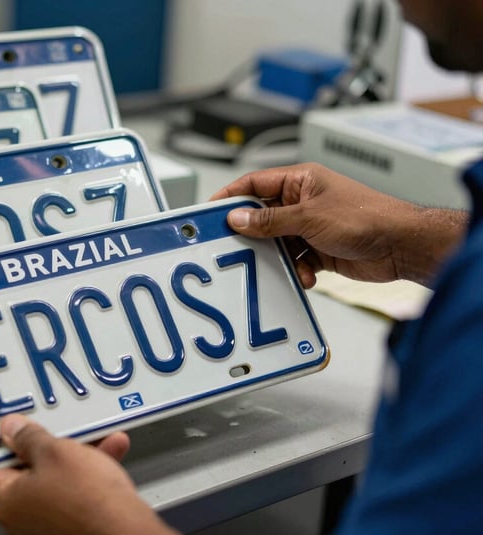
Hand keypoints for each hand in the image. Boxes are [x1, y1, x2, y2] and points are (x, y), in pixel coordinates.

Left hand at [0, 414, 180, 534]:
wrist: (127, 530)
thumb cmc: (88, 500)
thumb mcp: (55, 451)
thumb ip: (29, 437)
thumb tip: (11, 429)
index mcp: (5, 500)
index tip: (6, 426)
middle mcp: (22, 516)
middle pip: (22, 471)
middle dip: (43, 443)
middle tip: (52, 425)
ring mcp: (49, 522)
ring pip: (55, 477)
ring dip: (74, 451)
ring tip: (91, 433)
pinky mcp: (75, 523)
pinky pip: (77, 488)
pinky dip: (90, 468)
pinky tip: (109, 448)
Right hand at [210, 163, 467, 287]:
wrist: (401, 246)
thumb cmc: (366, 218)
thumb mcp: (308, 217)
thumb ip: (270, 220)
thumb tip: (237, 217)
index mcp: (300, 181)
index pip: (254, 184)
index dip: (231, 196)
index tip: (211, 211)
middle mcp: (303, 201)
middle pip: (262, 216)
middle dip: (252, 233)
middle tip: (233, 246)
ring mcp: (310, 226)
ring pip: (276, 242)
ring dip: (276, 257)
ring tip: (277, 265)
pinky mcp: (318, 249)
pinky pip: (294, 260)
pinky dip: (294, 270)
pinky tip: (303, 275)